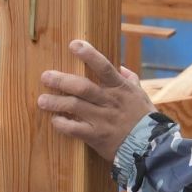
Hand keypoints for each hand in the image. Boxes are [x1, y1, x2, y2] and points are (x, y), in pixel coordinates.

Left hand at [38, 39, 157, 160]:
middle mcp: (109, 101)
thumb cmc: (145, 119)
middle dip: (61, 80)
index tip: (74, 44)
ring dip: (56, 102)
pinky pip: (75, 129)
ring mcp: (102, 119)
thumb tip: (121, 68)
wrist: (150, 146)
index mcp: (120, 88)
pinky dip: (62, 124)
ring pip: (74, 107)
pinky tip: (55, 120)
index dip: (89, 54)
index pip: (104, 67)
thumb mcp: (141, 96)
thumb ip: (130, 80)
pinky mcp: (96, 136)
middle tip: (45, 76)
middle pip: (82, 87)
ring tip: (41, 100)